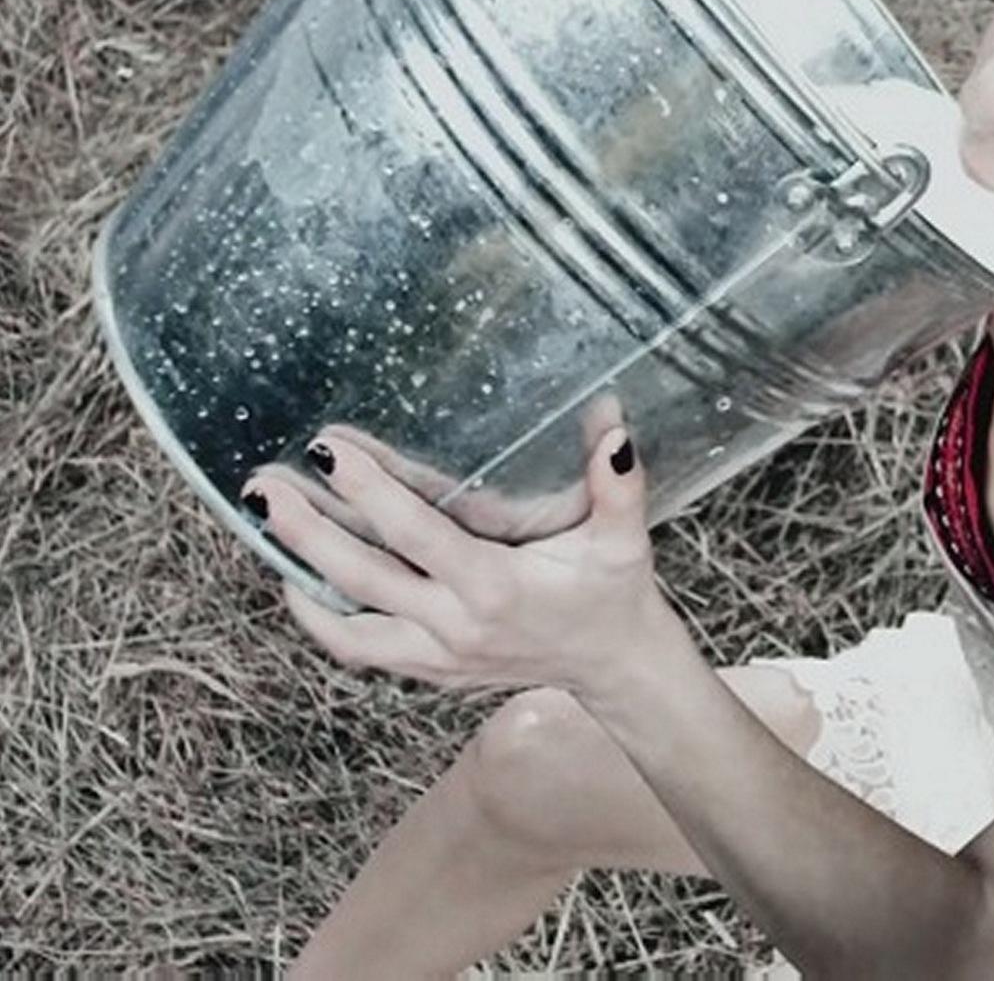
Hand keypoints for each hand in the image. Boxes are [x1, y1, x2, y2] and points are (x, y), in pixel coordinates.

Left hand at [241, 416, 675, 694]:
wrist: (612, 665)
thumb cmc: (615, 592)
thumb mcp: (624, 539)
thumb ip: (619, 487)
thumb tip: (614, 428)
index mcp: (496, 586)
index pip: (415, 534)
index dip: (367, 491)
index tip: (328, 449)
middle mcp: (456, 625)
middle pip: (361, 576)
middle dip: (305, 527)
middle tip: (263, 482)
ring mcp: (437, 655)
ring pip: (346, 621)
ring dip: (299, 571)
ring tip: (266, 520)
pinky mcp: (428, 670)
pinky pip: (358, 646)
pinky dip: (320, 617)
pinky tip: (296, 577)